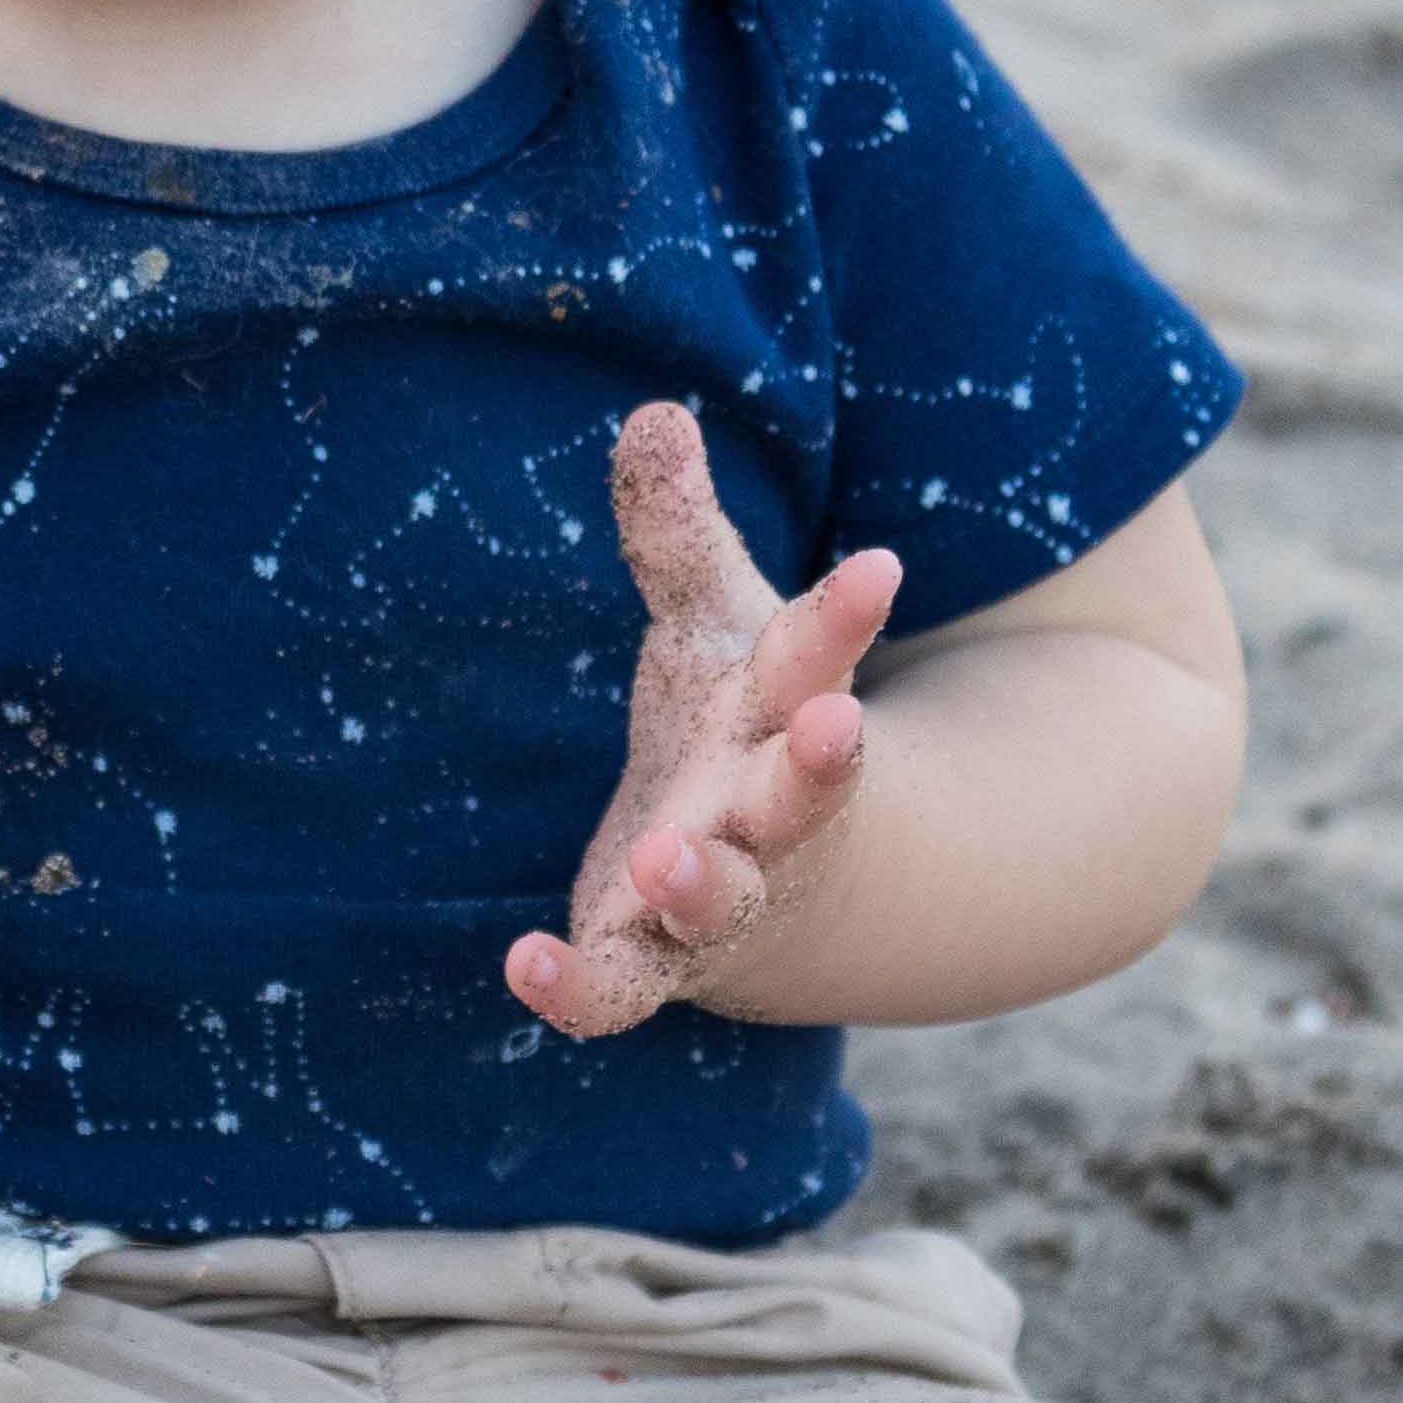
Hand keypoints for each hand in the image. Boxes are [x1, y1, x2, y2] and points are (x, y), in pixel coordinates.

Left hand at [506, 401, 900, 1043]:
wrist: (777, 896)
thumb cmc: (739, 732)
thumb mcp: (713, 628)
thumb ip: (677, 537)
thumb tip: (653, 412)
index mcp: (786, 716)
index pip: (821, 657)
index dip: (844, 616)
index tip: (878, 563)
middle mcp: (764, 813)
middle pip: (803, 790)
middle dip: (821, 763)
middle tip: (834, 725)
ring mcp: (714, 897)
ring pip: (719, 897)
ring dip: (700, 881)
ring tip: (666, 859)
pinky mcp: (646, 959)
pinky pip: (615, 990)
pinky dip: (575, 988)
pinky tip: (524, 962)